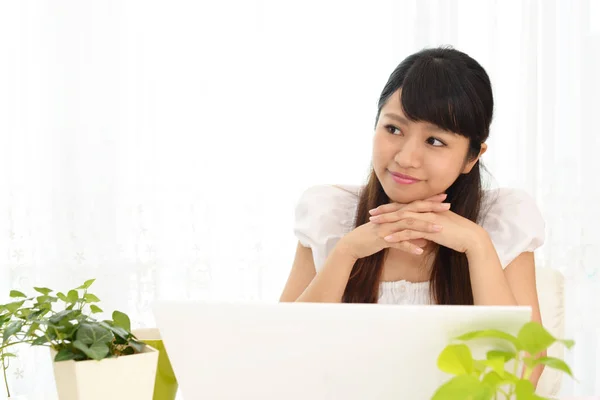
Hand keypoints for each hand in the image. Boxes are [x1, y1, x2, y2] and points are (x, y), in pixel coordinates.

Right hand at [337, 194, 449, 259]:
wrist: (353, 244)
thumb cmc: (372, 238)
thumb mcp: (391, 234)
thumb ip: (407, 235)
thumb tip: (424, 239)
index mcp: (394, 215)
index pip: (414, 205)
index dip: (429, 201)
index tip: (445, 198)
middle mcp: (391, 218)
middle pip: (414, 211)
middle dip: (431, 208)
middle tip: (448, 206)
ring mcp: (386, 228)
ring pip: (408, 225)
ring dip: (424, 227)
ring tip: (439, 230)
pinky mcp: (381, 239)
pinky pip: (397, 243)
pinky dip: (409, 246)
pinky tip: (421, 251)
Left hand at [369, 204, 487, 253]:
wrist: (471, 237)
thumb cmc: (457, 233)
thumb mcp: (441, 226)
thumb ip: (429, 225)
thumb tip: (421, 230)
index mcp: (428, 208)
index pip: (406, 205)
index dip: (392, 207)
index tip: (379, 209)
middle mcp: (426, 211)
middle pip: (401, 209)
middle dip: (385, 211)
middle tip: (371, 214)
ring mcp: (427, 219)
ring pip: (402, 219)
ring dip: (387, 222)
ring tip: (373, 225)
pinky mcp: (429, 230)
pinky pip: (409, 232)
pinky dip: (397, 235)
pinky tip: (386, 239)